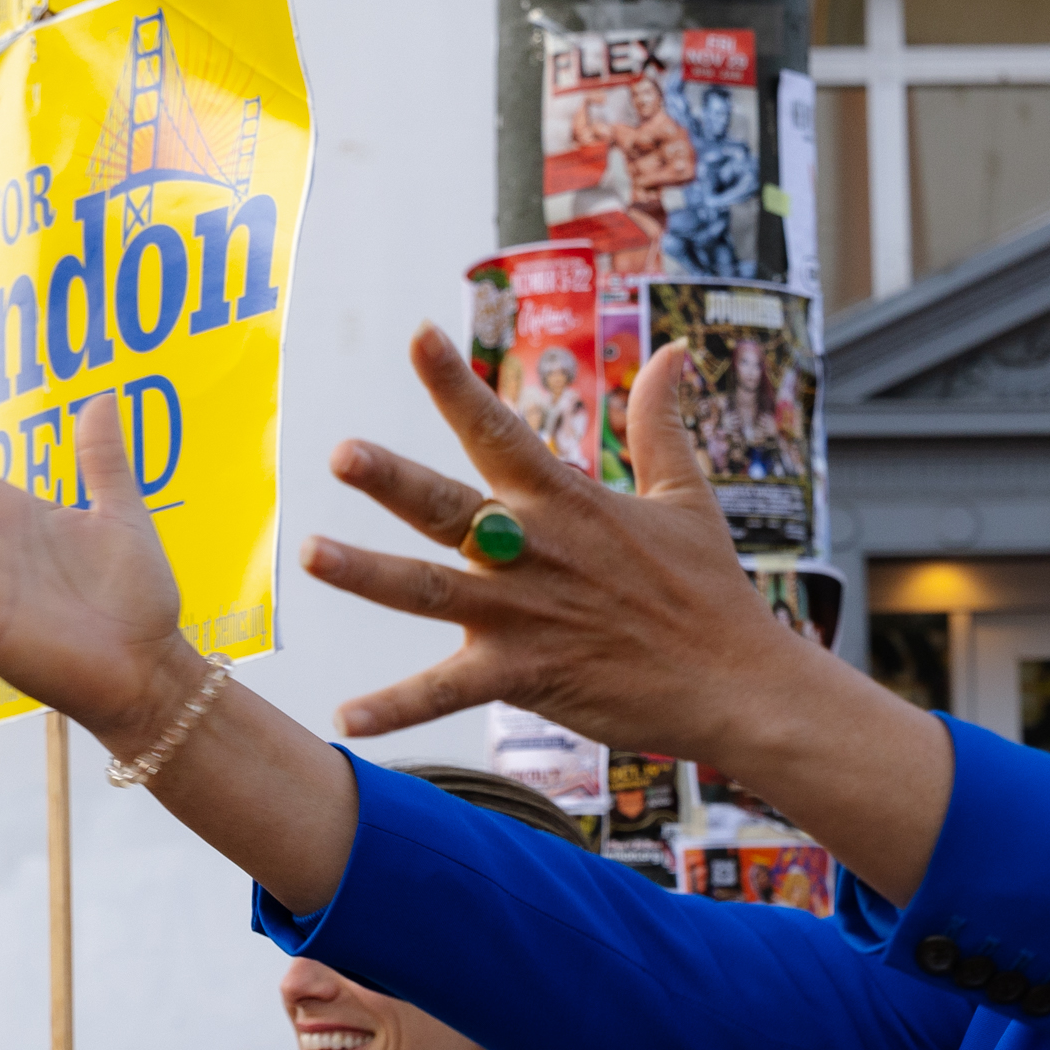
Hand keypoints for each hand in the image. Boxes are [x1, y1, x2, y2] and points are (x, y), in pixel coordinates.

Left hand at [305, 329, 819, 760]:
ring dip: (370, 573)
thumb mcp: (687, 497)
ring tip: (311, 554)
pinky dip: (397, 708)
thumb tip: (669, 351)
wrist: (738, 684)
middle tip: (342, 452)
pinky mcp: (527, 676)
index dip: (456, 381)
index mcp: (568, 502)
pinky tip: (345, 717)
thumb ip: (662, 422)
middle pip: (449, 507)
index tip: (418, 332)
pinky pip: (449, 691)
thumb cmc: (711, 592)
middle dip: (394, 479)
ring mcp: (525, 616)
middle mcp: (535, 552)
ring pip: (431, 592)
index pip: (501, 430)